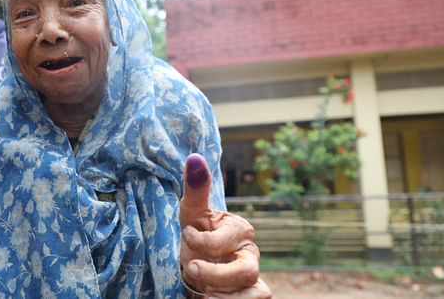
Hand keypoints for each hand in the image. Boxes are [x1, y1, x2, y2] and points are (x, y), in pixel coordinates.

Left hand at [179, 154, 270, 298]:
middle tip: (192, 269)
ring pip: (257, 293)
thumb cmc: (196, 235)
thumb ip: (195, 188)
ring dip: (224, 295)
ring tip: (203, 291)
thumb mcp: (191, 213)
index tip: (186, 235)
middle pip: (247, 271)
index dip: (198, 241)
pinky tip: (210, 298)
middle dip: (215, 275)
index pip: (223, 239)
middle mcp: (252, 254)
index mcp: (241, 229)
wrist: (198, 263)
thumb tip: (194, 158)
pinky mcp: (251, 295)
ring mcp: (253, 278)